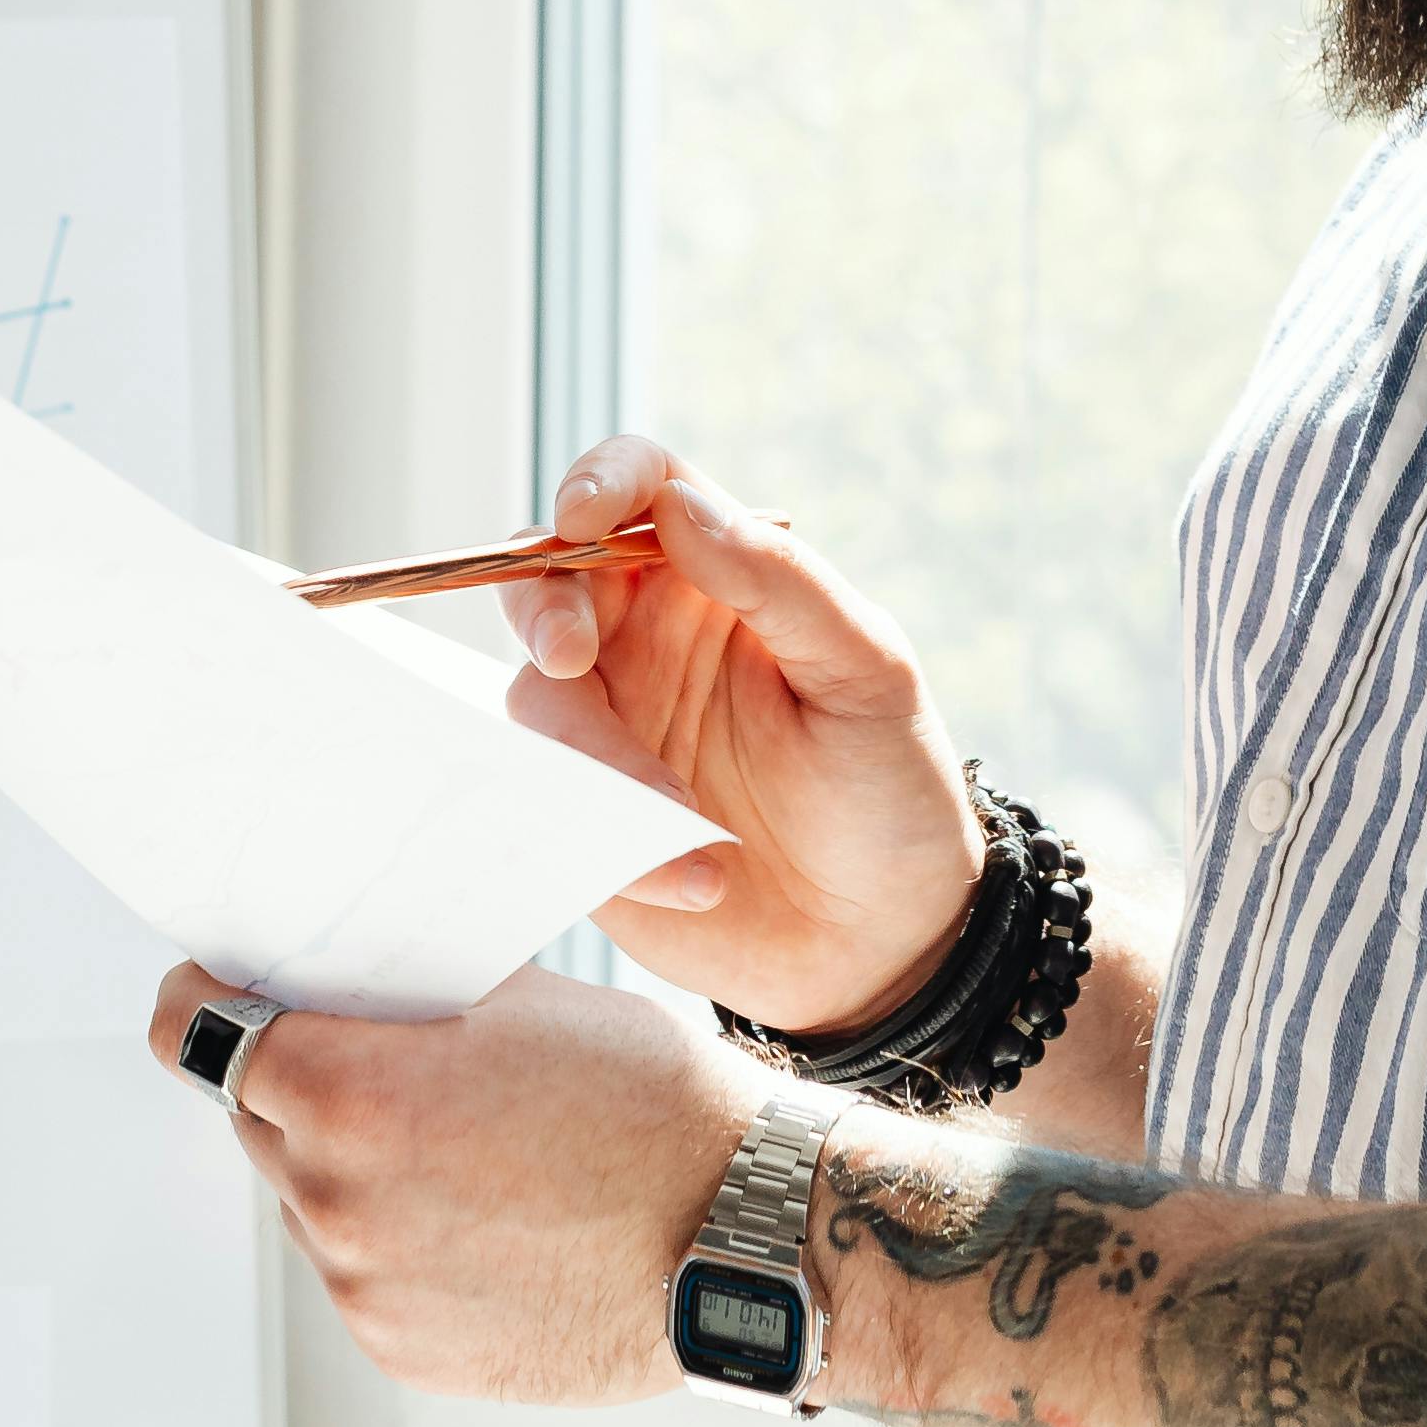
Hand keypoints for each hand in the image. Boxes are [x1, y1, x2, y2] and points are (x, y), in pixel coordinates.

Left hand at [148, 956, 751, 1403]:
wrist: (744, 1239)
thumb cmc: (650, 1104)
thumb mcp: (521, 999)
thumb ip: (403, 995)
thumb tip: (338, 982)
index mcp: (350, 1094)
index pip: (195, 1032)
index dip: (208, 997)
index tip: (222, 988)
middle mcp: (334, 1201)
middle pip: (254, 1117)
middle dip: (298, 1081)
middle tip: (380, 1061)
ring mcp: (364, 1290)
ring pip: (311, 1201)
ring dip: (353, 1166)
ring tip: (465, 1148)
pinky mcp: (403, 1355)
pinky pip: (365, 1275)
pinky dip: (401, 1241)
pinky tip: (489, 1217)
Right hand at [495, 443, 984, 1036]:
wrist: (883, 944)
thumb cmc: (889, 790)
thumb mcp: (866, 673)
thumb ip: (779, 582)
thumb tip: (680, 505)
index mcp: (716, 580)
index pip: (641, 488)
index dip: (598, 482)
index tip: (582, 517)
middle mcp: (646, 641)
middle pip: (546, 581)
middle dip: (541, 608)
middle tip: (570, 657)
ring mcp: (608, 731)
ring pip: (537, 703)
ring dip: (598, 759)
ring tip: (688, 823)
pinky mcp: (583, 819)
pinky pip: (549, 809)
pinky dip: (615, 845)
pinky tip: (701, 880)